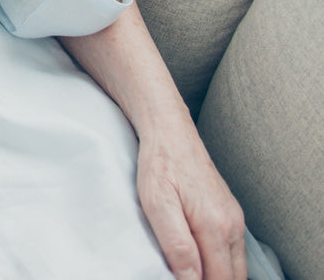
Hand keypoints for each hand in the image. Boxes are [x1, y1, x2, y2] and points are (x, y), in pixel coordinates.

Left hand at [136, 128, 245, 279]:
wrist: (169, 130)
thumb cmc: (159, 163)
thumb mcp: (157, 203)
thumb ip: (177, 245)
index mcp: (216, 226)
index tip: (180, 279)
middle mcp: (232, 225)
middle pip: (233, 277)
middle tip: (183, 276)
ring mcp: (235, 218)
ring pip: (236, 266)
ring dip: (218, 274)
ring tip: (190, 270)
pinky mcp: (230, 212)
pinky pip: (233, 250)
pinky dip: (221, 262)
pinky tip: (201, 258)